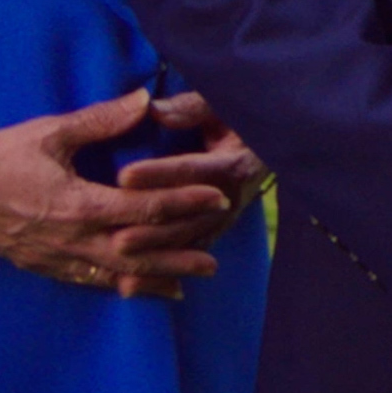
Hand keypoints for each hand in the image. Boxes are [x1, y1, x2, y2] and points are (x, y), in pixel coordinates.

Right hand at [0, 88, 231, 299]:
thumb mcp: (50, 131)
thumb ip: (101, 120)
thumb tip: (144, 99)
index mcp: (76, 204)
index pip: (142, 209)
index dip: (183, 204)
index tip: (215, 198)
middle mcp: (71, 239)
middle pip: (137, 251)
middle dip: (179, 255)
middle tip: (215, 260)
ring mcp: (56, 258)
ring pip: (116, 274)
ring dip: (156, 278)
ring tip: (192, 281)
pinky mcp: (43, 266)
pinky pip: (91, 281)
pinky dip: (122, 287)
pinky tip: (145, 291)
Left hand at [115, 93, 267, 260]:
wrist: (274, 146)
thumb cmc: (240, 120)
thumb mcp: (223, 106)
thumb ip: (191, 108)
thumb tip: (154, 111)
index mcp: (235, 162)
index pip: (192, 170)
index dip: (159, 174)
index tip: (124, 176)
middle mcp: (231, 197)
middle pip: (189, 216)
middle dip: (152, 226)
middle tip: (116, 234)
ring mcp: (223, 219)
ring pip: (187, 241)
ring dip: (154, 252)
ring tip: (119, 254)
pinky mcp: (213, 233)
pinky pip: (186, 258)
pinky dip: (160, 274)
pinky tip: (130, 285)